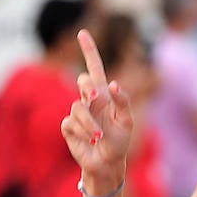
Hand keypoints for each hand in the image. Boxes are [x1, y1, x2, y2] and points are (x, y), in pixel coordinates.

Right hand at [62, 29, 132, 189]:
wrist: (107, 163)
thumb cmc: (119, 142)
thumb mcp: (127, 122)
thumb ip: (123, 102)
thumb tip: (113, 83)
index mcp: (104, 95)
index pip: (95, 68)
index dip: (89, 50)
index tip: (82, 32)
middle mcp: (89, 100)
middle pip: (83, 82)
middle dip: (90, 90)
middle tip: (97, 99)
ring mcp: (78, 112)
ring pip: (78, 106)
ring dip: (90, 122)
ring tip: (98, 135)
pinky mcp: (68, 126)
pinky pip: (71, 122)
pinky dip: (83, 131)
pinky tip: (89, 140)